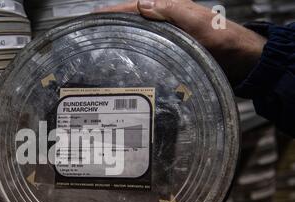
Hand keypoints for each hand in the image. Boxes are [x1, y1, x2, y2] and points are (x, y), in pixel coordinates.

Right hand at [98, 0, 266, 84]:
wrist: (239, 59)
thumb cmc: (221, 36)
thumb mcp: (196, 20)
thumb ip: (170, 11)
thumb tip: (141, 3)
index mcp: (169, 8)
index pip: (134, 7)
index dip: (114, 12)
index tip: (94, 17)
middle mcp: (164, 22)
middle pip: (132, 22)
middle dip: (112, 26)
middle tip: (92, 36)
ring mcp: (167, 39)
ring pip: (138, 38)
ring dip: (121, 42)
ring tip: (100, 51)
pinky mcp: (170, 53)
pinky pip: (148, 52)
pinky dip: (134, 56)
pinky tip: (124, 65)